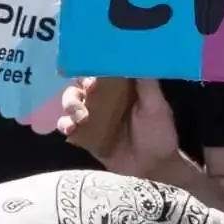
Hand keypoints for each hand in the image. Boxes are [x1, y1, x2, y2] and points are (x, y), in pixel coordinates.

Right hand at [58, 77, 178, 179]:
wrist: (153, 168)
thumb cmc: (159, 133)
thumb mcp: (156, 107)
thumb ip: (146, 84)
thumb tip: (138, 55)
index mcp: (121, 89)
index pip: (99, 71)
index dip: (91, 68)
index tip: (89, 70)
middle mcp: (104, 100)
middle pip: (79, 87)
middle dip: (77, 90)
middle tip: (86, 96)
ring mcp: (92, 118)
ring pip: (70, 104)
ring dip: (70, 106)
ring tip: (80, 117)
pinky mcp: (85, 136)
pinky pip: (67, 126)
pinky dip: (65, 125)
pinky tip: (70, 129)